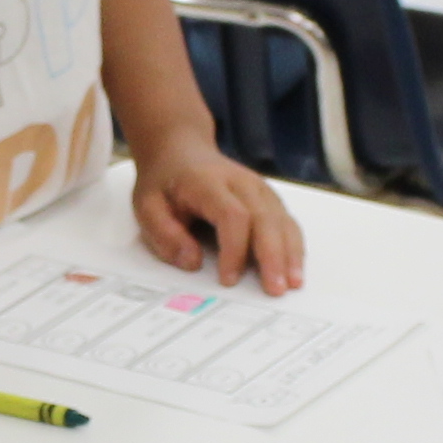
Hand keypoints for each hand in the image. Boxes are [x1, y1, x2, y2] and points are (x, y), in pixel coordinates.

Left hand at [131, 138, 306, 292]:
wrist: (181, 152)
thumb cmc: (165, 184)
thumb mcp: (147, 207)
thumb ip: (165, 235)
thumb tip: (192, 262)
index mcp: (208, 183)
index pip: (232, 215)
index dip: (234, 249)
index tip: (227, 279)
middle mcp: (241, 183)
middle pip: (265, 218)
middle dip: (272, 256)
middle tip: (274, 289)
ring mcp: (259, 190)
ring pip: (282, 221)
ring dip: (290, 254)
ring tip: (292, 284)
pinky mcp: (268, 200)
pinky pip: (287, 223)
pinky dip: (293, 248)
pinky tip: (294, 271)